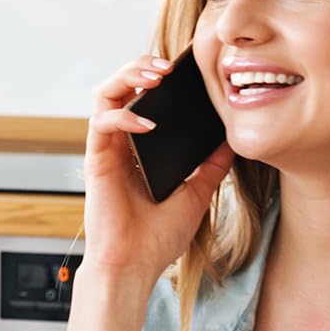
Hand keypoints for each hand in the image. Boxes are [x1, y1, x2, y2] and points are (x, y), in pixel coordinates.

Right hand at [80, 55, 231, 281]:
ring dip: (127, 77)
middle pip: (120, 86)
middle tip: (169, 65)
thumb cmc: (157, 236)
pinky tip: (147, 122)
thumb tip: (233, 139)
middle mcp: (120, 143)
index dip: (158, 77)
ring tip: (155, 75)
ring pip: (104, 95)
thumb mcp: (197, 193)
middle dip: (141, 67)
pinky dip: (123, 115)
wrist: (135, 265)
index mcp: (140, 147)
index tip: (188, 67)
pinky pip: (102, 124)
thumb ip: (210, 165)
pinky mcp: (97, 160)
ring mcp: (107, 150)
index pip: (143, 97)